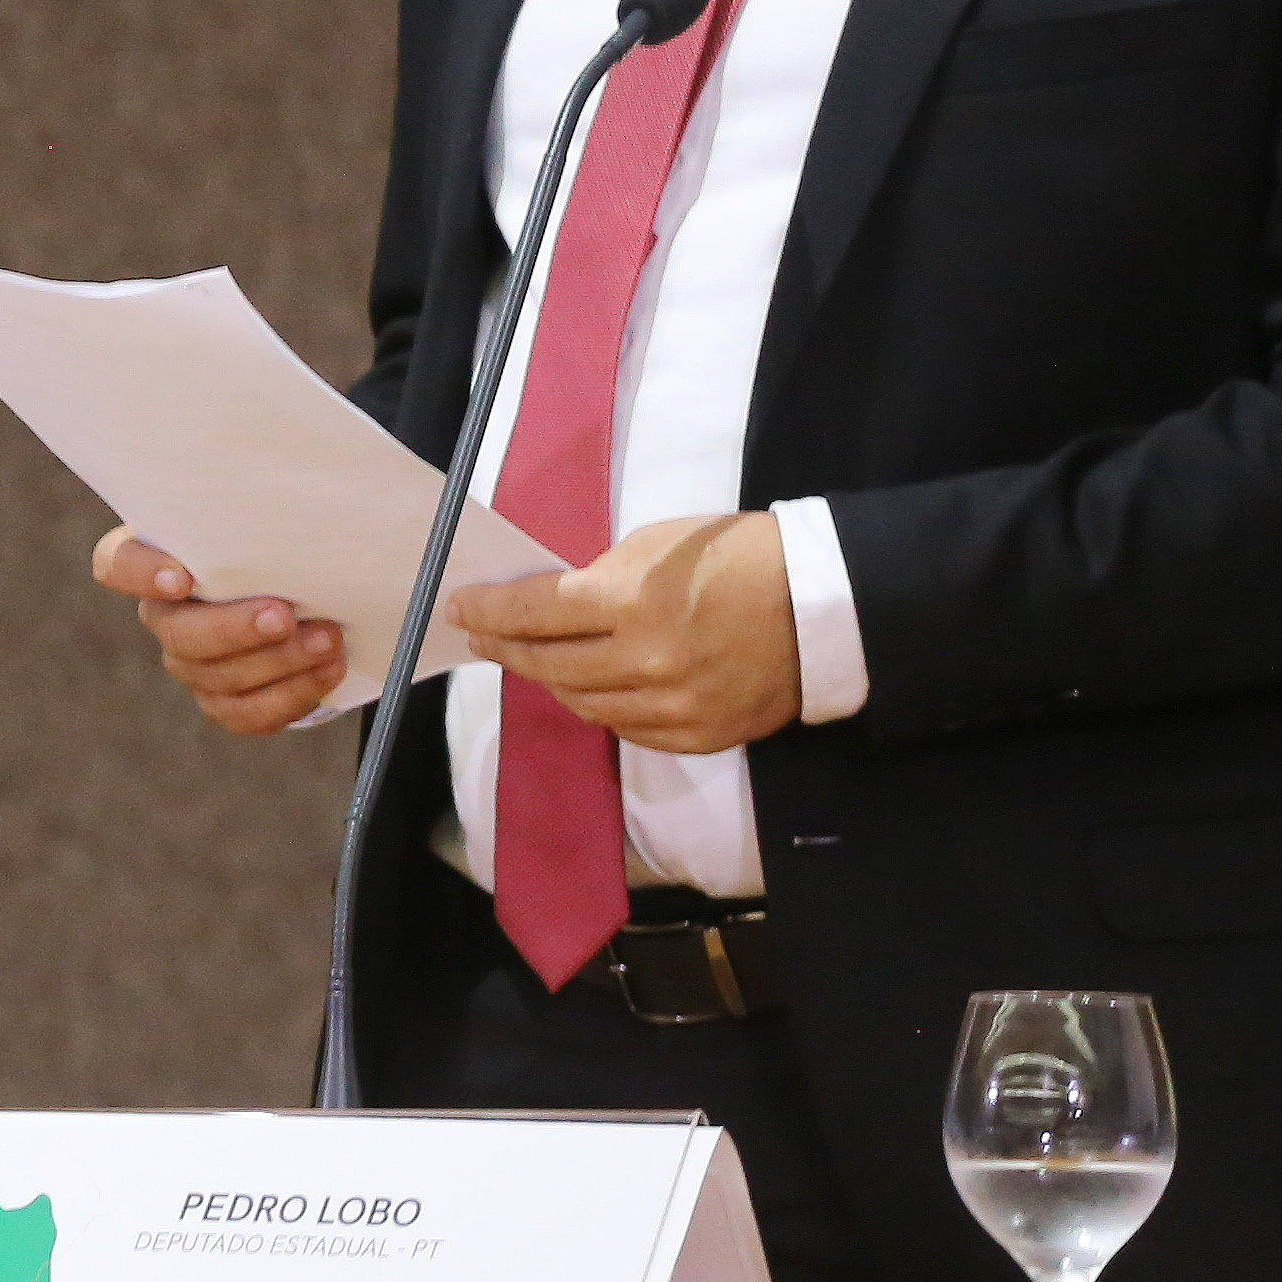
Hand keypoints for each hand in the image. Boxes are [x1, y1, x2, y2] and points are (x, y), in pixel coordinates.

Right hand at [91, 525, 347, 735]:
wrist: (303, 591)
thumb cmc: (275, 541)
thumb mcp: (262, 514)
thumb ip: (257, 507)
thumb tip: (290, 473)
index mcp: (154, 559)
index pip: (116, 564)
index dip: (141, 574)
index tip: (183, 577)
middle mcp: (163, 615)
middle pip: (177, 632)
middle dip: (234, 628)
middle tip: (284, 615)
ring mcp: (190, 663)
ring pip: (216, 677)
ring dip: (279, 662)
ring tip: (328, 639)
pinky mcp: (221, 701)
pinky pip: (246, 713)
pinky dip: (291, 695)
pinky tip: (326, 669)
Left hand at [447, 508, 801, 756]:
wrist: (822, 606)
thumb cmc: (737, 558)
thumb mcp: (657, 546)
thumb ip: (600, 580)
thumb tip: (553, 606)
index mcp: (632, 602)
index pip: (535, 614)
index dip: (489, 613)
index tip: (459, 610)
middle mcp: (645, 662)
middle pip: (549, 666)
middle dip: (506, 650)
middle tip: (483, 638)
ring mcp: (673, 706)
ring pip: (584, 703)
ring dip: (549, 681)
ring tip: (530, 662)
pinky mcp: (698, 736)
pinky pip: (628, 730)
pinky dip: (600, 707)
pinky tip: (587, 689)